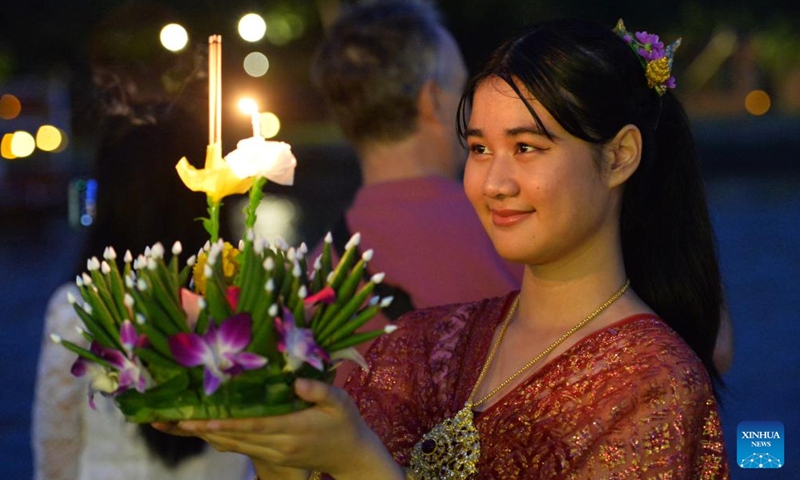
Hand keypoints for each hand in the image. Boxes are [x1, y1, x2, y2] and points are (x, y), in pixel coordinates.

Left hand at [153, 378, 401, 479]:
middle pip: (236, 437)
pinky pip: (243, 448)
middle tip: (174, 419)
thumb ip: (319, 391)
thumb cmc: (346, 423)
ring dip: (207, 436)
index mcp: (294, 429)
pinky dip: (222, 439)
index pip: (254, 425)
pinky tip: (206, 430)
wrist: (352, 456)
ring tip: (179, 424)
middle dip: (204, 430)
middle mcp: (280, 445)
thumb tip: (296, 381)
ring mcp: (275, 453)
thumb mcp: (341, 402)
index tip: (201, 419)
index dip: (227, 424)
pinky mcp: (274, 456)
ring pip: (235, 445)